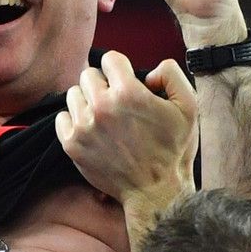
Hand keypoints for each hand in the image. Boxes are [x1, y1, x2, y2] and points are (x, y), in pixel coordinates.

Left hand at [55, 52, 197, 204]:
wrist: (155, 191)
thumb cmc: (173, 150)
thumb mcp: (189, 108)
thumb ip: (171, 75)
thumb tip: (148, 72)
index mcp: (128, 94)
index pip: (110, 59)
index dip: (121, 69)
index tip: (126, 82)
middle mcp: (102, 107)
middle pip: (88, 74)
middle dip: (103, 84)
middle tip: (116, 102)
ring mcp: (84, 126)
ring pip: (74, 94)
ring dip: (87, 100)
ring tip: (104, 116)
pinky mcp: (72, 144)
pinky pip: (62, 117)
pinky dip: (74, 120)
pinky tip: (92, 128)